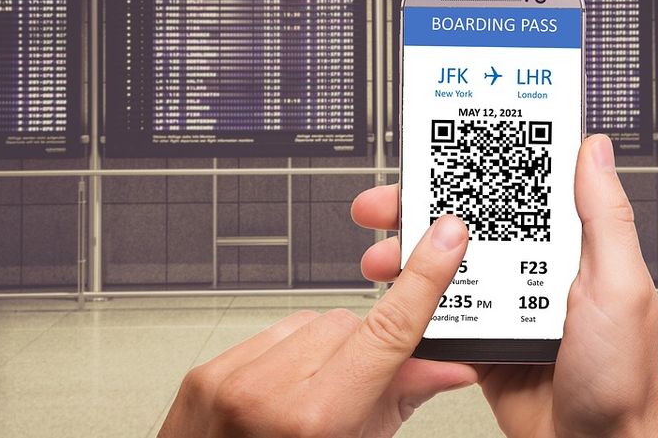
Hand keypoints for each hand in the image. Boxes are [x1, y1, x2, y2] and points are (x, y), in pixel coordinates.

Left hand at [159, 215, 477, 437]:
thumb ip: (402, 399)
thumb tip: (449, 365)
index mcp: (315, 419)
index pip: (386, 332)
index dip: (422, 281)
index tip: (444, 239)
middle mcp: (267, 392)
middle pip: (349, 324)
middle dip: (365, 349)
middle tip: (362, 389)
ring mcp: (231, 378)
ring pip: (310, 322)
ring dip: (325, 350)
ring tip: (316, 397)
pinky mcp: (208, 371)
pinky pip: (270, 333)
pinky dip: (289, 354)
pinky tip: (286, 389)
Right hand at [354, 135, 657, 437]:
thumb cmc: (622, 379)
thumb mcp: (620, 286)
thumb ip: (604, 218)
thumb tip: (593, 150)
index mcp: (572, 248)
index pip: (520, 189)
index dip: (480, 165)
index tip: (443, 148)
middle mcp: (535, 271)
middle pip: (471, 223)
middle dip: (423, 208)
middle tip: (385, 203)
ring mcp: (506, 306)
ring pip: (448, 266)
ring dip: (408, 256)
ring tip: (380, 256)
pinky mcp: (482, 341)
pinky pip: (441, 314)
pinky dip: (414, 303)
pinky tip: (395, 294)